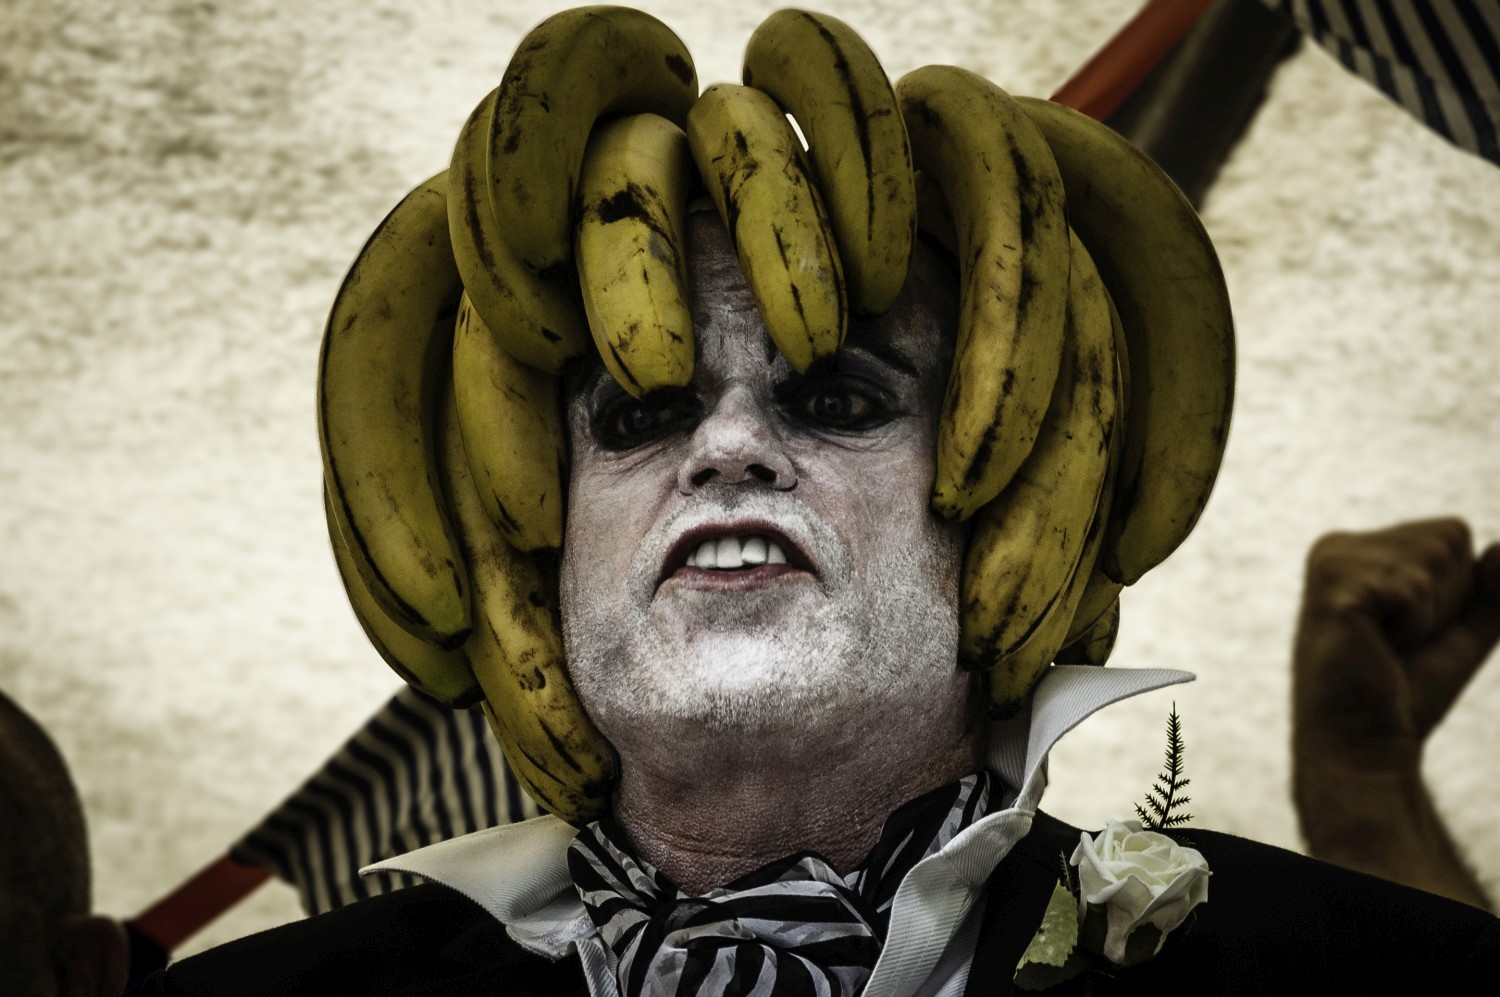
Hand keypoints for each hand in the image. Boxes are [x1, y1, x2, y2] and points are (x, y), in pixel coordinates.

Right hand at [1293, 517, 1499, 770]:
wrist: (1366, 744)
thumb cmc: (1406, 692)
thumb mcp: (1462, 631)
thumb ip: (1491, 589)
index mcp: (1359, 550)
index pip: (1451, 532)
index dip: (1456, 590)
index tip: (1410, 630)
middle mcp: (1338, 546)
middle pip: (1448, 536)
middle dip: (1447, 597)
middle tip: (1398, 641)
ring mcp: (1332, 562)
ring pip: (1436, 557)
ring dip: (1430, 613)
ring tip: (1385, 643)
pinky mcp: (1334, 589)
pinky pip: (1415, 588)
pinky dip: (1414, 625)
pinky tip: (1376, 645)